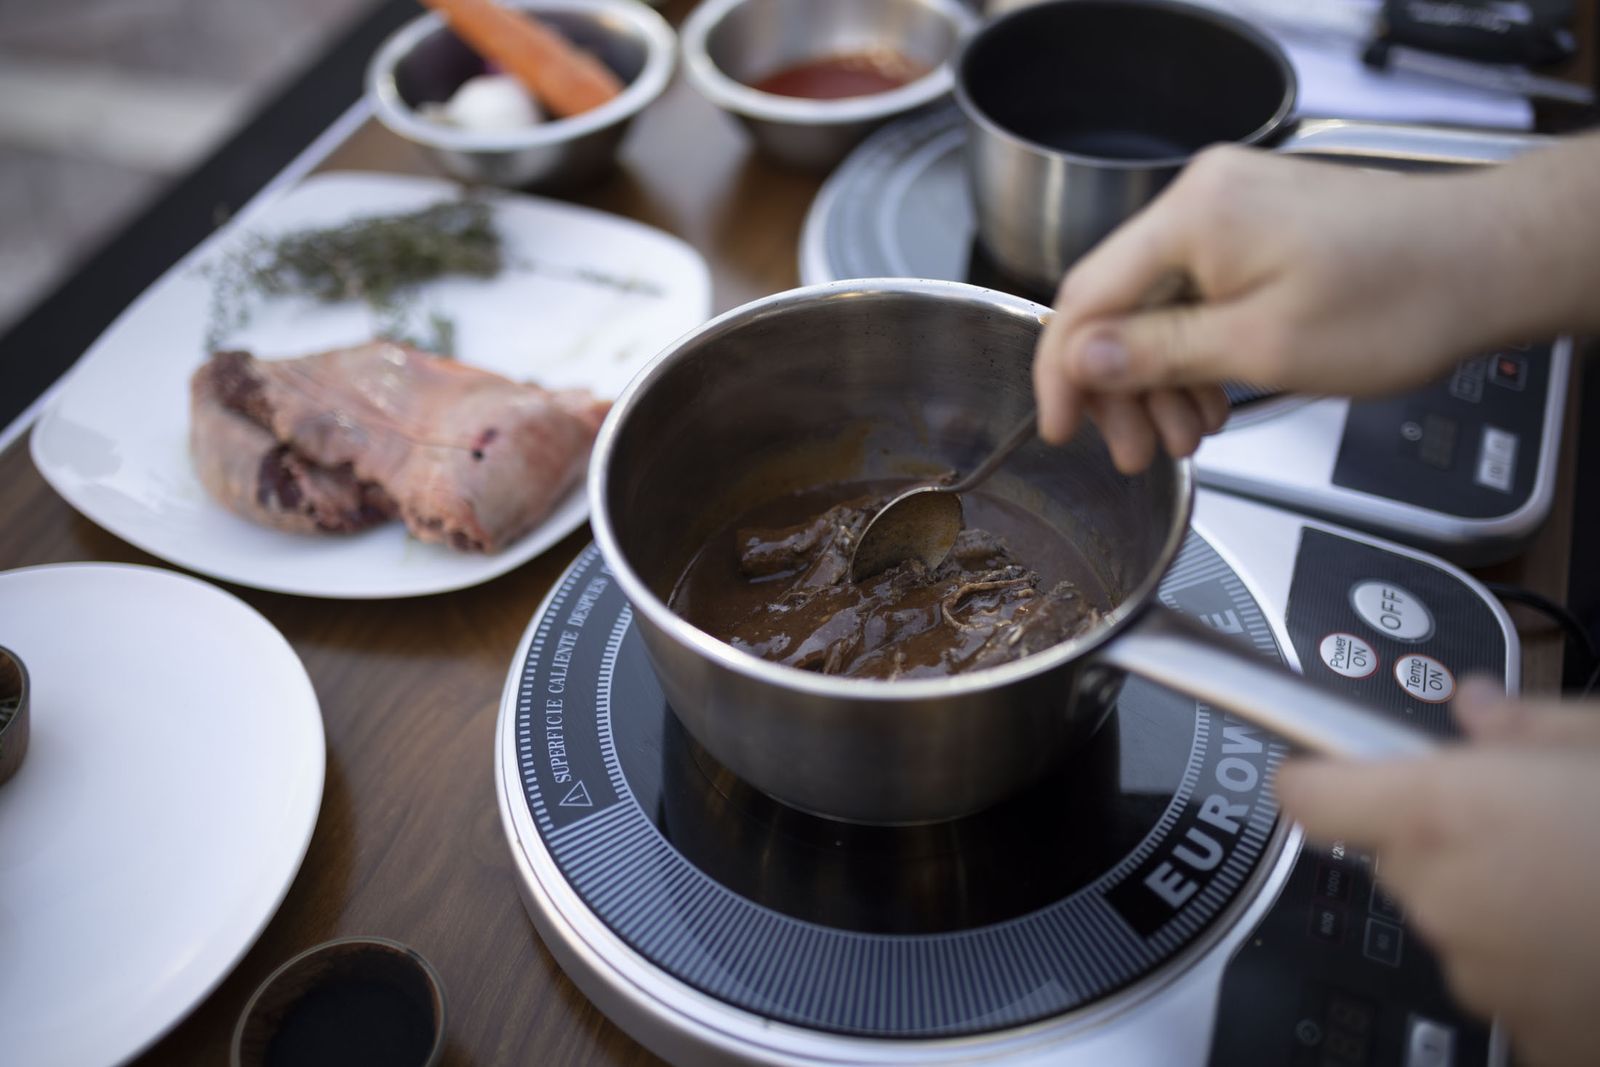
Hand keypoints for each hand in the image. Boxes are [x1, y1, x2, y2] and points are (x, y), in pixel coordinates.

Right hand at [1032, 144, 1536, 470]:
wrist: (1487, 264)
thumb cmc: (1399, 300)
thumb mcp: (1261, 347)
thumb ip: (1156, 353)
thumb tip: (1079, 359)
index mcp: (1193, 216)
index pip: (1086, 296)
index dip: (1061, 371)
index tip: (1060, 426)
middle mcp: (1204, 199)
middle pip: (1120, 303)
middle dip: (1122, 387)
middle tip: (1134, 452)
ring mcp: (1234, 208)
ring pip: (1160, 304)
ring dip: (1163, 377)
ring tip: (1186, 437)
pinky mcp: (1260, 226)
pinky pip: (1199, 291)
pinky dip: (1197, 349)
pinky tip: (1213, 398)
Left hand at [1277, 682, 1599, 1066]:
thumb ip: (1527, 723)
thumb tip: (1476, 709)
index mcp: (1442, 812)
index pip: (1312, 796)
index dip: (1317, 777)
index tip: (1327, 769)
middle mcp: (1442, 896)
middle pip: (1394, 858)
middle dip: (1440, 839)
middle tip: (1529, 824)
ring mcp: (1483, 975)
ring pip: (1451, 921)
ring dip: (1495, 902)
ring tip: (1582, 882)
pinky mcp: (1531, 1036)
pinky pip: (1505, 983)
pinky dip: (1538, 963)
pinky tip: (1594, 936)